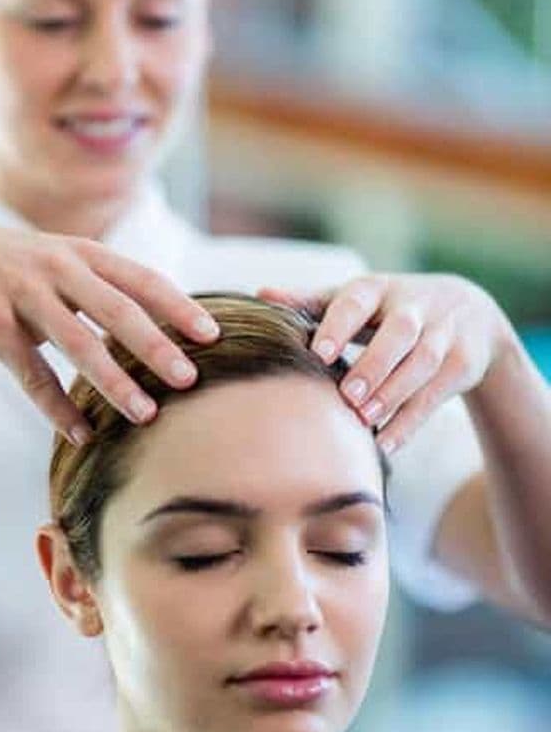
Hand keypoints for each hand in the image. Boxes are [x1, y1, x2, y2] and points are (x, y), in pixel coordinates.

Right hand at [0, 222, 219, 444]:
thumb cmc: (9, 268)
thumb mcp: (57, 260)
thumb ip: (101, 284)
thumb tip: (158, 320)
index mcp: (80, 253)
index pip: (141, 279)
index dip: (178, 307)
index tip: (213, 335)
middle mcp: (56, 267)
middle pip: (117, 311)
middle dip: (156, 347)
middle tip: (190, 380)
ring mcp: (22, 294)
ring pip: (77, 343)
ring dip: (113, 383)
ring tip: (145, 415)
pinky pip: (31, 373)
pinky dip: (56, 407)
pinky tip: (80, 433)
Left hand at [259, 274, 514, 453]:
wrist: (469, 311)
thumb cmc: (389, 309)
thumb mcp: (355, 299)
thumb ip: (310, 302)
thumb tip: (261, 294)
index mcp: (378, 288)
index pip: (357, 302)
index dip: (339, 326)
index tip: (319, 353)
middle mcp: (414, 307)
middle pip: (399, 333)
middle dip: (374, 364)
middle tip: (348, 396)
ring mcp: (444, 333)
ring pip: (422, 364)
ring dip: (393, 394)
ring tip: (363, 421)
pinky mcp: (463, 363)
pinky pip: (436, 394)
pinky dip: (410, 421)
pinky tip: (385, 443)